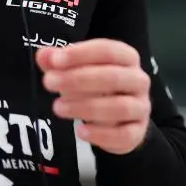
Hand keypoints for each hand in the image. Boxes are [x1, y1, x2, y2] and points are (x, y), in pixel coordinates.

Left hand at [36, 39, 150, 155]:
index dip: (81, 54)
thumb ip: (58, 61)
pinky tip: (80, 132)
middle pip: (113, 77)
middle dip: (78, 79)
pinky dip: (101, 134)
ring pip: (119, 107)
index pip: (108, 50)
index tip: (55, 61)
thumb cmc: (96, 86)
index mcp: (127, 57)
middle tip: (49, 83)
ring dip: (85, 107)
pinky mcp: (138, 132)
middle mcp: (139, 80)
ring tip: (58, 107)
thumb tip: (44, 56)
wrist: (119, 119)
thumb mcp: (76, 70)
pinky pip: (124, 134)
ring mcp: (141, 107)